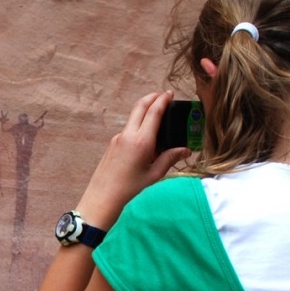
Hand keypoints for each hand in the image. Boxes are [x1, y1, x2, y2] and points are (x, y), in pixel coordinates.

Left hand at [74, 91, 190, 228]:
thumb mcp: (154, 175)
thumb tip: (186, 150)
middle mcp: (128, 135)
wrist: (103, 197)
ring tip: (157, 113)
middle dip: (152, 97)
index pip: (153, 112)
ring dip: (144, 109)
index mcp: (141, 141)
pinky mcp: (113, 143)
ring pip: (133, 116)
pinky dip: (138, 123)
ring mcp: (118, 138)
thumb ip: (170, 158)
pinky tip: (146, 134)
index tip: (170, 93)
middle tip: (163, 95)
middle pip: (140, 106)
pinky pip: (128, 128)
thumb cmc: (130, 188)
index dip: (163, 100)